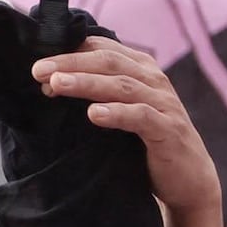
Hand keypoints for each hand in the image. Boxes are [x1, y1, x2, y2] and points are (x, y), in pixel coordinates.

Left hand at [37, 36, 219, 224]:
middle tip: (38, 70)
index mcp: (140, 68)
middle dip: (70, 63)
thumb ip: (100, 92)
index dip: (69, 52)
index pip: (101, 48)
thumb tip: (52, 82)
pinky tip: (93, 114)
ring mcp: (163, 104)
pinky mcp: (168, 130)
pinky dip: (116, 113)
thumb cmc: (147, 142)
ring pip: (120, 85)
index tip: (38, 64)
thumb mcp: (123, 110)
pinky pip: (141, 117)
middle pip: (107, 61)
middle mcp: (153, 80)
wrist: (188, 178)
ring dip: (86, 83)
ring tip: (57, 85)